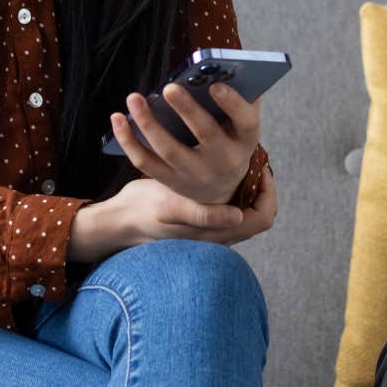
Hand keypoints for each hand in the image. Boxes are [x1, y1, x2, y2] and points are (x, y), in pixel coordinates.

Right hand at [68, 173, 278, 262]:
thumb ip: (203, 215)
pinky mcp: (197, 213)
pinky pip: (225, 198)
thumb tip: (237, 216)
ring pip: (241, 200)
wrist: (119, 220)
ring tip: (240, 151)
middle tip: (253, 152)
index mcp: (217, 234)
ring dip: (243, 177)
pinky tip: (217, 156)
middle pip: (255, 207)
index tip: (262, 168)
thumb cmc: (144, 216)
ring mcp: (208, 224)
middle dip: (257, 180)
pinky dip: (226, 180)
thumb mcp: (172, 209)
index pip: (262, 217)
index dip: (268, 193)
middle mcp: (218, 231)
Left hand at [109, 79, 261, 204]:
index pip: (246, 122)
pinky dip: (128, 140)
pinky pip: (144, 161)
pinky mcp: (171, 181)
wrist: (221, 189)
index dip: (233, 104)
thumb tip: (222, 70)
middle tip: (169, 87)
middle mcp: (223, 160)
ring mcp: (195, 174)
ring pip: (169, 149)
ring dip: (148, 123)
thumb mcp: (240, 125)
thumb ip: (238, 98)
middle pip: (206, 133)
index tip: (216, 85)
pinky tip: (117, 118)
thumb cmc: (229, 141)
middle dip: (187, 110)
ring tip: (134, 97)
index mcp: (245, 141)